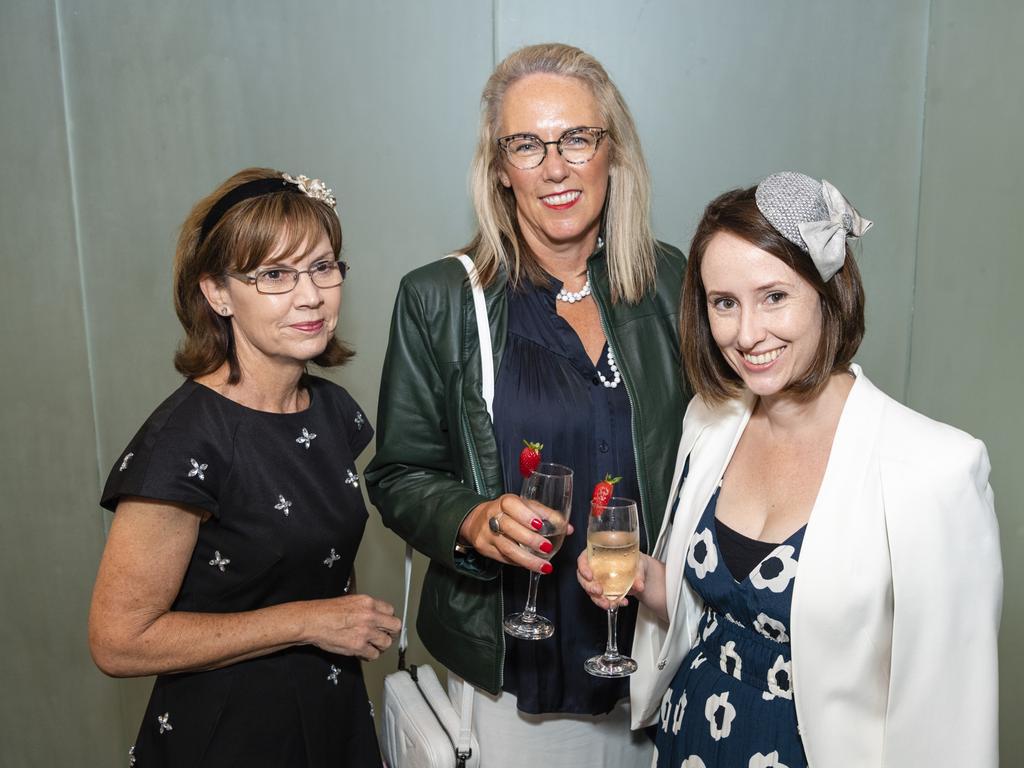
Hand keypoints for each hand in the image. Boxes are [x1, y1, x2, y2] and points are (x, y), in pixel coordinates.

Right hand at [304, 594, 401, 660]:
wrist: (312, 621)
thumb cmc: (325, 611)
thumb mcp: (350, 601)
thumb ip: (365, 608)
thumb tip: (374, 614)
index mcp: (368, 603)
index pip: (390, 611)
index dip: (388, 619)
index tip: (386, 624)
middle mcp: (370, 616)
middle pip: (395, 626)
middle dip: (392, 633)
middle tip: (386, 636)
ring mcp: (365, 632)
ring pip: (386, 642)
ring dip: (381, 646)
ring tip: (374, 646)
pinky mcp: (358, 646)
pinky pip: (374, 654)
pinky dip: (370, 655)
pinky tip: (364, 652)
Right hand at [459, 495, 573, 573]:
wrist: (476, 521)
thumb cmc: (507, 513)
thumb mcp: (524, 507)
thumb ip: (546, 515)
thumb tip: (568, 528)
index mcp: (504, 502)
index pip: (511, 505)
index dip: (525, 515)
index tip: (540, 525)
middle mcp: (492, 516)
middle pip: (509, 527)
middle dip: (530, 539)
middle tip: (547, 547)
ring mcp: (486, 533)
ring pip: (507, 548)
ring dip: (528, 559)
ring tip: (544, 565)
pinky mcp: (484, 548)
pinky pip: (504, 558)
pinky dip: (520, 563)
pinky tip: (533, 566)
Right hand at [576, 549, 647, 610]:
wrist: (639, 571)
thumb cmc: (634, 560)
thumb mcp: (638, 561)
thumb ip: (638, 573)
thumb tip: (639, 585)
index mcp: (597, 555)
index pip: (583, 559)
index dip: (583, 568)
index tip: (589, 576)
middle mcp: (595, 568)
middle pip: (583, 578)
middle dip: (589, 587)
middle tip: (599, 591)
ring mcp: (598, 581)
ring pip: (591, 592)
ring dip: (598, 599)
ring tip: (609, 604)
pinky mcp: (604, 591)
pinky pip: (602, 599)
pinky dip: (610, 603)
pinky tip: (620, 603)